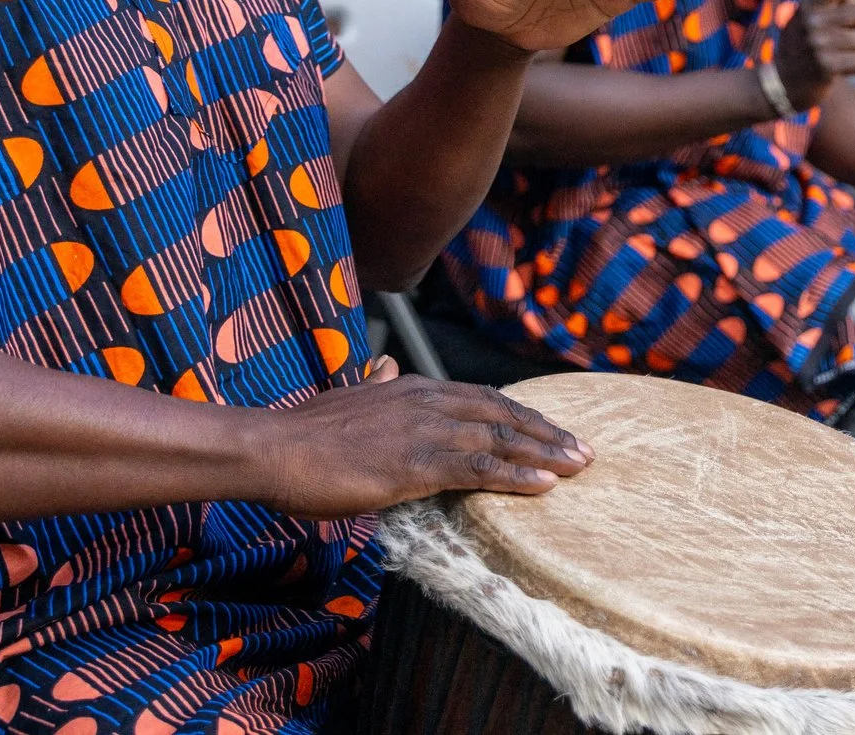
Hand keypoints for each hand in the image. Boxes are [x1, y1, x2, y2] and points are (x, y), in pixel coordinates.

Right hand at [256, 356, 592, 519]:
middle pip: (503, 415)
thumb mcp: (349, 397)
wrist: (273, 448)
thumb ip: (376, 386)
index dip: (521, 416)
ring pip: (500, 440)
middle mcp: (427, 402)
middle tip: (582, 450)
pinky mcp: (415, 464)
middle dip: (547, 433)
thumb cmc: (304, 434)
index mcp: (413, 388)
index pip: (483, 398)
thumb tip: (384, 368)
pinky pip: (478, 470)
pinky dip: (515, 477)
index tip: (550, 429)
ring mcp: (424, 432)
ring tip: (578, 467)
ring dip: (544, 454)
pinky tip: (543, 486)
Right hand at [774, 0, 854, 108]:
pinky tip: (839, 69)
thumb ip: (834, 2)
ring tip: (839, 55)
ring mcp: (818, 44)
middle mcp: (812, 21)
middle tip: (848, 36)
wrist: (782, 83)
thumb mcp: (809, 19)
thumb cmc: (803, 47)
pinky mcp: (826, 66)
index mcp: (809, 5)